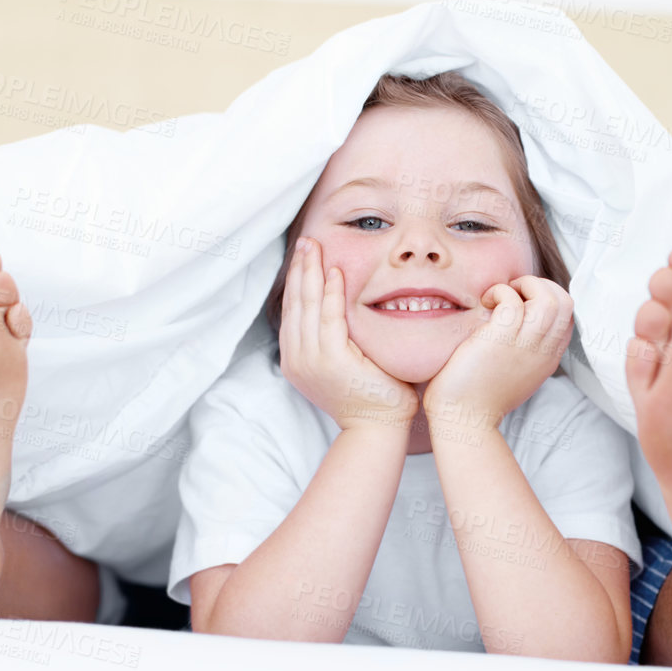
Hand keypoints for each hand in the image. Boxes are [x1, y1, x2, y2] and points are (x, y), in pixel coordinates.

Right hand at [279, 236, 419, 433]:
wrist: (378, 428)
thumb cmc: (370, 397)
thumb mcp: (344, 364)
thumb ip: (336, 339)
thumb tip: (338, 310)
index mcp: (296, 360)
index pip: (293, 311)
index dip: (296, 280)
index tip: (303, 256)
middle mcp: (297, 359)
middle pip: (295, 303)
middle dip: (299, 269)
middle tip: (306, 242)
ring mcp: (311, 361)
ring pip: (307, 306)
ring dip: (311, 273)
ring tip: (315, 247)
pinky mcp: (332, 361)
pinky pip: (329, 318)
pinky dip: (330, 293)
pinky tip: (335, 273)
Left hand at [423, 276, 572, 432]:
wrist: (463, 418)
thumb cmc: (479, 396)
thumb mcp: (516, 373)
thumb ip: (525, 351)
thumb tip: (517, 323)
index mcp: (548, 358)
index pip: (567, 317)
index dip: (548, 299)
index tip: (521, 303)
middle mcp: (542, 351)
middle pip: (565, 302)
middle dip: (540, 286)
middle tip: (512, 294)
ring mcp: (525, 345)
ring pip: (549, 298)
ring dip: (524, 285)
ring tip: (500, 296)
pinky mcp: (501, 340)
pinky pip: (512, 300)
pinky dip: (499, 292)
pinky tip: (484, 303)